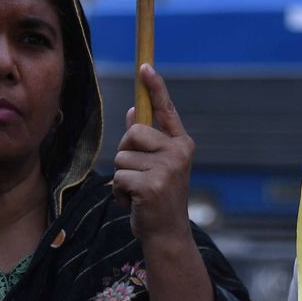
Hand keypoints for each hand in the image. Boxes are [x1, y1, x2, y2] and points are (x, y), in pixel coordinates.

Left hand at [112, 64, 194, 247]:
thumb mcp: (156, 167)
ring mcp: (167, 169)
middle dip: (125, 153)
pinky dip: (119, 193)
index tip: (145, 66)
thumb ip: (147, 141)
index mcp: (182, 145)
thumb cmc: (159, 199)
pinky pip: (119, 177)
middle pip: (133, 132)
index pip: (166, 110)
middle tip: (138, 175)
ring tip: (138, 193)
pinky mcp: (151, 185)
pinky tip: (135, 203)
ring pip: (121, 157)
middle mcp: (178, 153)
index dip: (155, 87)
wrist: (167, 234)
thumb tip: (132, 111)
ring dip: (122, 177)